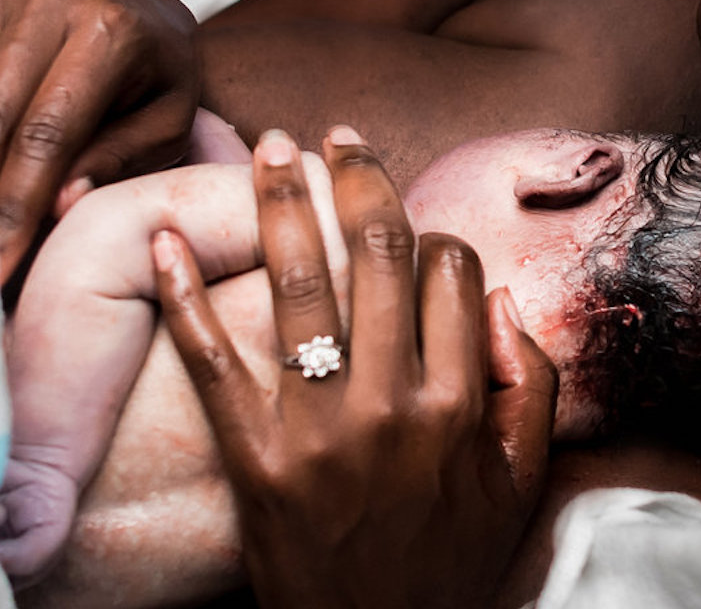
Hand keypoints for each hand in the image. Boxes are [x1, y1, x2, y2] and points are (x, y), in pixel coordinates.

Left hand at [152, 127, 556, 608]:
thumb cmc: (450, 565)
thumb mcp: (520, 483)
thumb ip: (534, 386)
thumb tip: (501, 301)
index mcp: (462, 402)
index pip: (449, 271)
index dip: (431, 236)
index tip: (410, 232)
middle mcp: (393, 403)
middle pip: (377, 252)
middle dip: (356, 177)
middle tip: (335, 136)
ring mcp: (319, 430)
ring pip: (300, 284)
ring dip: (281, 202)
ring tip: (270, 147)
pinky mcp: (255, 460)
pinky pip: (215, 363)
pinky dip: (185, 296)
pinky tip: (166, 240)